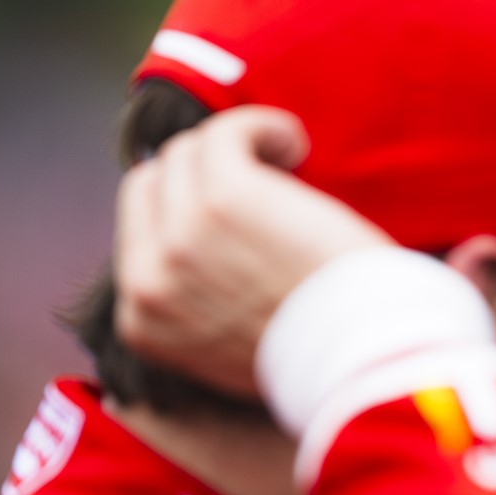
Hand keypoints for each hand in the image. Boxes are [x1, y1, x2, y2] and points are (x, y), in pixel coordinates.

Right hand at [113, 105, 393, 396]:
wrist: (358, 364)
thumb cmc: (315, 356)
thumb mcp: (225, 347)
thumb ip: (194, 304)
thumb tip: (197, 247)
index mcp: (142, 321)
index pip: (138, 234)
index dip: (182, 209)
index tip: (228, 211)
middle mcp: (150, 280)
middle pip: (152, 184)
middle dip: (198, 174)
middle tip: (256, 181)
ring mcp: (182, 236)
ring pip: (186, 153)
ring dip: (235, 147)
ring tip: (285, 163)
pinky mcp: (224, 197)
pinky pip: (228, 133)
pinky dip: (263, 128)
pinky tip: (294, 145)